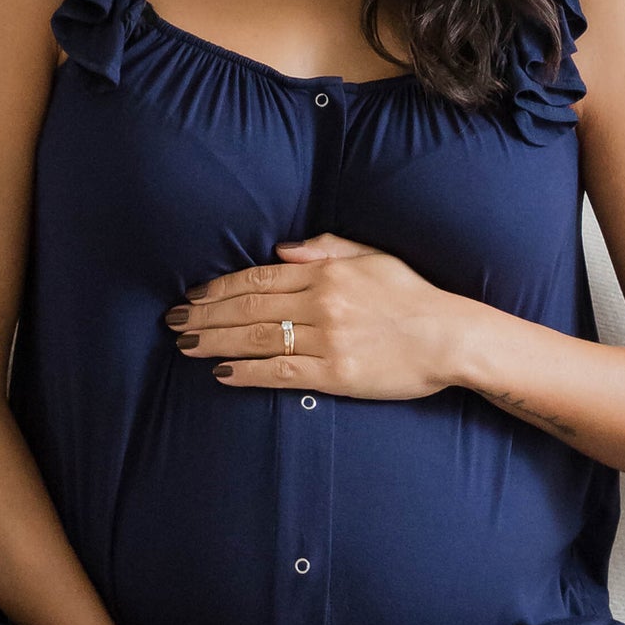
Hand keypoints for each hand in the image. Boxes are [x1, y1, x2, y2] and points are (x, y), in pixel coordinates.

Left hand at [164, 232, 463, 399]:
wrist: (451, 337)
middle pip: (247, 307)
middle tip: (173, 323)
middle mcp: (320, 303)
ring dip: (215, 342)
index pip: (258, 277)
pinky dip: (246, 373)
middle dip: (204, 315)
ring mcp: (326, 339)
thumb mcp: (374, 257)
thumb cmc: (414, 296)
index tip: (192, 296)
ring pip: (255, 338)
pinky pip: (279, 372)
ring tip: (186, 346)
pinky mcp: (334, 374)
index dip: (219, 288)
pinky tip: (222, 375)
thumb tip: (282, 249)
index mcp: (326, 272)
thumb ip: (327, 249)